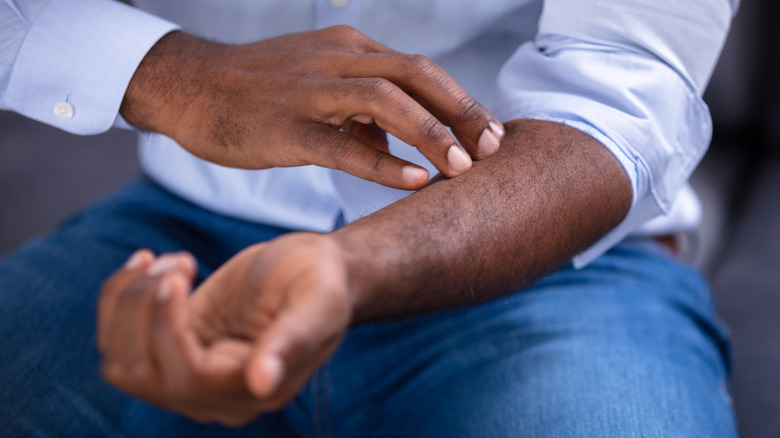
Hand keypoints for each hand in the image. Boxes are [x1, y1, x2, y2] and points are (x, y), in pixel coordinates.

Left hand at [97, 234, 352, 425]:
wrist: (314, 269)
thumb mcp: (317, 303)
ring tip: (169, 260)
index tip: (175, 277)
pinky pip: (119, 341)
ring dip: (126, 303)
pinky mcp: (171, 348)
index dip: (167, 329)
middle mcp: (215, 395)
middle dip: (143, 308)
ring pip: (120, 363)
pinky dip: (119, 298)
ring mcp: (188, 375)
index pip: (188, 378)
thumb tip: (261, 381)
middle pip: (142, 373)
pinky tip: (152, 263)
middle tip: (178, 262)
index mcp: (255, 391)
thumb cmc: (321, 282)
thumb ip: (293, 340)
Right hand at [120, 26, 504, 189]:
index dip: (461, 101)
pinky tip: (414, 179)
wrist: (190, 87)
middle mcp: (335, 60)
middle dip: (461, 112)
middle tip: (492, 148)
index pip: (419, 69)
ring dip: (431, 134)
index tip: (490, 133)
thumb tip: (400, 141)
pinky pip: (343, 144)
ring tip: (462, 167)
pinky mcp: (285, 127)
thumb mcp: (319, 84)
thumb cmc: (258, 90)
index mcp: (348, 48)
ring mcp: (309, 91)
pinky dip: (384, 161)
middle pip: (415, 76)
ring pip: (385, 102)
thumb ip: (362, 109)